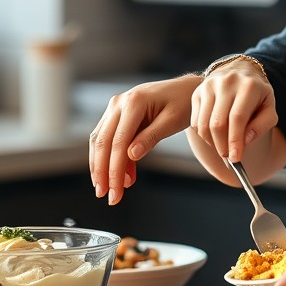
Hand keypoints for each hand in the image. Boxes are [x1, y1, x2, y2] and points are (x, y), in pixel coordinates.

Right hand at [88, 74, 200, 204]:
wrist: (185, 89)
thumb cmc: (183, 103)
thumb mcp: (172, 121)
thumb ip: (151, 137)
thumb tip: (131, 156)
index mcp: (134, 102)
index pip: (118, 142)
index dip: (114, 170)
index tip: (114, 192)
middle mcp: (119, 103)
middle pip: (103, 142)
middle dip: (103, 172)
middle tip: (106, 196)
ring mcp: (115, 107)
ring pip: (99, 141)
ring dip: (101, 167)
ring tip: (109, 189)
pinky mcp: (116, 114)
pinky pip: (107, 138)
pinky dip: (110, 158)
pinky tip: (121, 175)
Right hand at [188, 60, 277, 164]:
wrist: (241, 71)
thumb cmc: (257, 95)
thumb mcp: (269, 108)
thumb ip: (262, 125)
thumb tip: (245, 141)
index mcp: (248, 86)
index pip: (238, 117)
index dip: (235, 141)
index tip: (235, 159)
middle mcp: (227, 82)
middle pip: (217, 123)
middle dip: (222, 146)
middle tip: (228, 158)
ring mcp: (209, 85)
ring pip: (203, 124)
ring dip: (211, 143)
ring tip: (222, 148)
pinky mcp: (197, 92)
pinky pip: (195, 121)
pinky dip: (203, 134)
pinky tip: (214, 136)